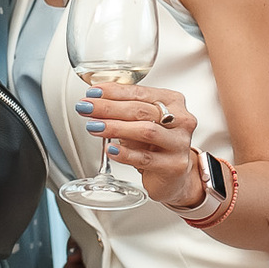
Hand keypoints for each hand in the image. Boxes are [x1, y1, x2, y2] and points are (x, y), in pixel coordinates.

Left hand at [77, 83, 200, 206]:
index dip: (114, 92)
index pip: (140, 92)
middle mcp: (181, 120)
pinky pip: (145, 158)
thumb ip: (124, 111)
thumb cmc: (156, 144)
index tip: (92, 93)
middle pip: (141, 110)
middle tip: (87, 108)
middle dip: (109, 108)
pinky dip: (125, 153)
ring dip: (116, 127)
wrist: (175, 175)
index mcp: (173, 102)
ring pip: (146, 131)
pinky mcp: (173, 166)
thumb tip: (94, 103)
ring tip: (94, 126)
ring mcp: (179, 143)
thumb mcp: (142, 122)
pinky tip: (110, 149)